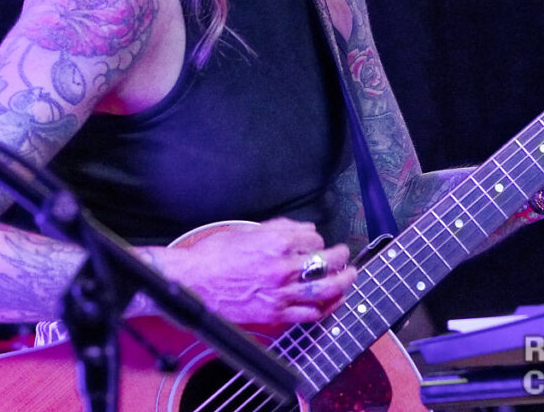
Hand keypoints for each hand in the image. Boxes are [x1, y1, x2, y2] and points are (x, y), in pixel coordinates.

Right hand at [158, 218, 356, 332]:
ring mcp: (280, 294)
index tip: (315, 242)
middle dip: (341, 257)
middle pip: (326, 263)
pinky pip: (308, 314)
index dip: (317, 239)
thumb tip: (304, 230)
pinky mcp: (274, 315)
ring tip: (349, 277)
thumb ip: (280, 228)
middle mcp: (283, 268)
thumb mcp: (249, 229)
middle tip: (345, 255)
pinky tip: (331, 302)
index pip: (314, 239)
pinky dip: (324, 308)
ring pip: (324, 290)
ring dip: (343, 282)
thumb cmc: (216, 254)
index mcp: (276, 242)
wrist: (194, 282)